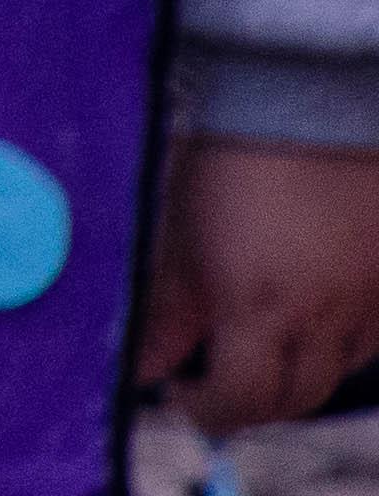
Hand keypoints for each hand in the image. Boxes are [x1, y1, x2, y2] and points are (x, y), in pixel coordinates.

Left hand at [142, 132, 378, 433]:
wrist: (308, 84)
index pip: (244, 402)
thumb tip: (140, 367)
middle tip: (214, 381)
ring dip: (299, 372)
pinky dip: (342, 340)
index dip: (208, 411)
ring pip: (343, 369)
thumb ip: (162, 305)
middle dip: (252, 403)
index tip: (182, 396)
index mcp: (264, 307)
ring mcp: (374, 296)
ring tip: (256, 345)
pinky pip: (375, 334)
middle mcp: (329, 314)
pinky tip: (308, 312)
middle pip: (299, 398)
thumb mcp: (175, 226)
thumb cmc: (224, 145)